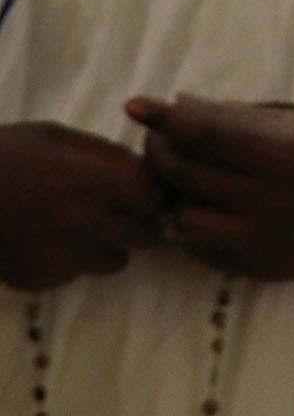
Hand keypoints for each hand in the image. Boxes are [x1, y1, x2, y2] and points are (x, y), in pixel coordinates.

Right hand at [0, 121, 161, 289]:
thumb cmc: (1, 155)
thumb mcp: (54, 137)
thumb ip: (106, 156)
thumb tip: (147, 171)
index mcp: (94, 180)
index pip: (156, 198)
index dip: (152, 193)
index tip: (140, 189)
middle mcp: (86, 222)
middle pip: (146, 235)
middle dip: (137, 222)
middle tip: (115, 211)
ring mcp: (63, 256)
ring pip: (116, 261)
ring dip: (107, 246)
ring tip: (76, 226)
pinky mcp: (39, 279)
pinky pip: (77, 275)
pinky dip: (71, 261)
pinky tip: (46, 241)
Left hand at [127, 97, 293, 284]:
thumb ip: (275, 115)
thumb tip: (216, 110)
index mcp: (282, 162)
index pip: (206, 135)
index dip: (166, 117)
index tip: (137, 105)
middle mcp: (261, 203)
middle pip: (184, 174)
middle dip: (159, 150)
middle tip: (159, 139)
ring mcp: (255, 241)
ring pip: (183, 217)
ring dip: (174, 195)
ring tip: (184, 181)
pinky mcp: (254, 268)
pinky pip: (200, 250)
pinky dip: (191, 227)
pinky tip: (205, 210)